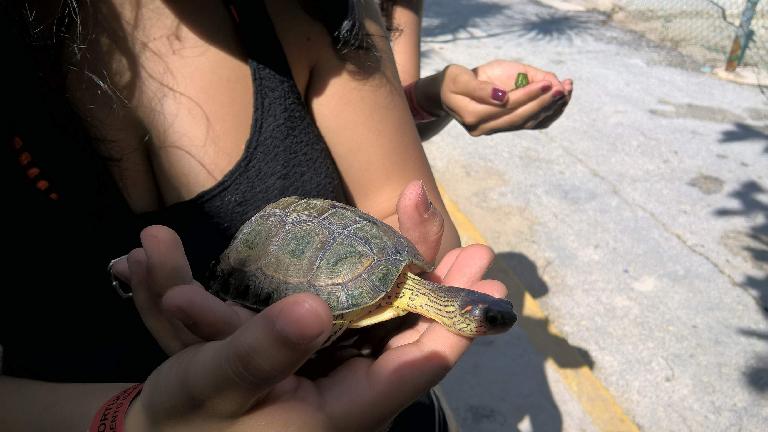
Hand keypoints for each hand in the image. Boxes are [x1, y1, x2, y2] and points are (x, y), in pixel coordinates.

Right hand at [121, 227, 504, 431]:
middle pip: (408, 330)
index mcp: (344, 407)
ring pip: (384, 316)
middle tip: (463, 239)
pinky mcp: (315, 352)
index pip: (417, 364)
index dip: (457, 324)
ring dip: (404, 268)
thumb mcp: (214, 386)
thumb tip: (313, 307)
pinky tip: (373, 241)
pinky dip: (361, 274)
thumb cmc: (189, 424)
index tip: (488, 283)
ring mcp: (334, 369)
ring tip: (419, 215)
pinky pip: (351, 312)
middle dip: (435, 280)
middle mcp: (350, 389)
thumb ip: (261, 351)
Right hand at [438, 60, 572, 135]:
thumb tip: (503, 98)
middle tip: (564, 87)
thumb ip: (479, 88)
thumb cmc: (454, 81)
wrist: (448, 93)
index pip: (507, 107)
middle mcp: (483, 129)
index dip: (528, 95)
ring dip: (550, 108)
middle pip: (520, 118)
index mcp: (472, 116)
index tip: (549, 82)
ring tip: (567, 90)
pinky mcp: (504, 127)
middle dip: (544, 102)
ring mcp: (494, 130)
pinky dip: (547, 114)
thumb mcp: (459, 78)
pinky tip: (561, 101)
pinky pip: (529, 124)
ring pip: (527, 123)